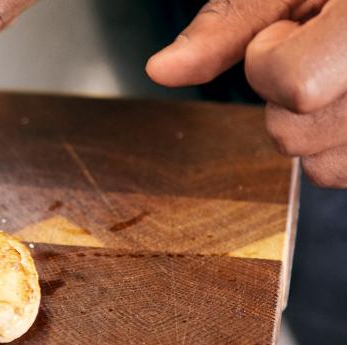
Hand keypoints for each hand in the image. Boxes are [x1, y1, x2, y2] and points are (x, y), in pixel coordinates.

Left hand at [146, 0, 346, 187]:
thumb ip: (230, 24)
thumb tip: (162, 70)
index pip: (297, 85)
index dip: (268, 60)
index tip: (284, 32)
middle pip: (294, 135)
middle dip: (285, 96)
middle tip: (319, 51)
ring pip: (322, 167)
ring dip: (314, 125)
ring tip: (340, 73)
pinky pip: (346, 173)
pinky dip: (338, 143)